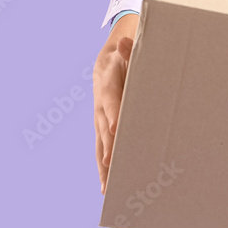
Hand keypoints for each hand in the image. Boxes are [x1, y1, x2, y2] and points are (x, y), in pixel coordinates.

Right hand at [93, 14, 137, 194]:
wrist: (106, 64)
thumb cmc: (123, 58)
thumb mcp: (126, 51)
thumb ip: (127, 49)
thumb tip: (125, 41)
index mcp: (108, 86)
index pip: (110, 100)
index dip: (113, 113)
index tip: (115, 127)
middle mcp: (100, 106)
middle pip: (103, 128)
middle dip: (108, 146)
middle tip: (112, 163)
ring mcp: (99, 119)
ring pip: (100, 144)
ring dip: (104, 164)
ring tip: (107, 185)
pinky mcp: (102, 128)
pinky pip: (101, 149)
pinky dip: (103, 166)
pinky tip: (107, 184)